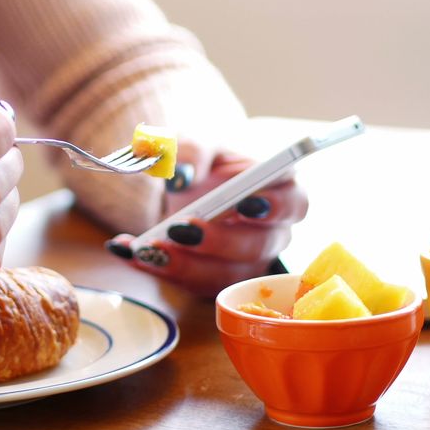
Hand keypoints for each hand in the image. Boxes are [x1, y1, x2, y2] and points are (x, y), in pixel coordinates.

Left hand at [107, 151, 307, 296]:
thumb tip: (183, 174)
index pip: (293, 202)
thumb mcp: (192, 145)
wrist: (178, 188)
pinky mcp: (220, 279)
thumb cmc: (199, 163)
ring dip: (186, 263)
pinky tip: (135, 254)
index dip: (275, 207)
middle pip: (259, 244)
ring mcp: (247, 260)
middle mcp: (271, 229)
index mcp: (277, 189)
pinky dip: (163, 270)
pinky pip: (196, 285)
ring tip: (148, 247)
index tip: (245, 204)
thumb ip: (190, 151)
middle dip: (220, 240)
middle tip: (182, 229)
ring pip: (227, 273)